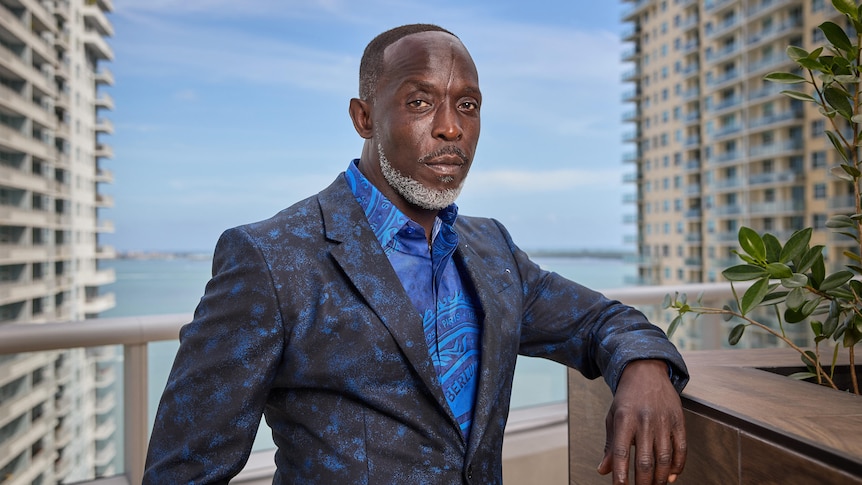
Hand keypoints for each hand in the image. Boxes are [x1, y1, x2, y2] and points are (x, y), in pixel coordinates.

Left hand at [597, 359, 685, 483]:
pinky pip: (681, 448)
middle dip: (643, 482)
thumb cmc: (627, 398)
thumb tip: (603, 470)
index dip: (621, 473)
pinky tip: (670, 475)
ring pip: (665, 458)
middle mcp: (644, 420)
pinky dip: (677, 466)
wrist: (646, 372)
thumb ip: (609, 445)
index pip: (621, 452)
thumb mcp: (613, 417)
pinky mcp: (678, 420)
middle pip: (645, 460)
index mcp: (624, 419)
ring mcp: (663, 420)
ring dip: (660, 478)